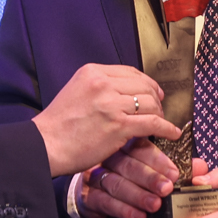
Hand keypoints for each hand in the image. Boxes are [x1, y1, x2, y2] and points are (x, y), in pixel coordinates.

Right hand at [32, 64, 180, 177]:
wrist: (45, 145)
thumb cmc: (58, 125)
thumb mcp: (75, 92)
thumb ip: (99, 88)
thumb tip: (124, 93)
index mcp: (92, 72)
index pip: (130, 72)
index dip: (146, 83)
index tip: (153, 93)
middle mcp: (103, 84)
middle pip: (143, 85)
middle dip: (155, 98)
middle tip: (159, 110)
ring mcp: (111, 104)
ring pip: (150, 103)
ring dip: (160, 114)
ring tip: (161, 123)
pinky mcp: (118, 125)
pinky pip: (152, 123)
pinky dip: (166, 128)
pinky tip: (171, 133)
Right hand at [77, 138, 180, 217]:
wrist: (102, 212)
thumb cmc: (136, 191)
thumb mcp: (159, 180)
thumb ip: (178, 173)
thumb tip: (201, 167)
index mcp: (127, 148)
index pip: (140, 147)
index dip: (158, 160)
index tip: (174, 174)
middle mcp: (109, 159)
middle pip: (127, 164)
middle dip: (149, 177)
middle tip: (167, 189)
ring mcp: (96, 178)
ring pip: (116, 183)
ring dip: (137, 195)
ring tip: (155, 206)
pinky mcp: (88, 198)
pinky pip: (104, 202)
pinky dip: (123, 210)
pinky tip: (138, 217)